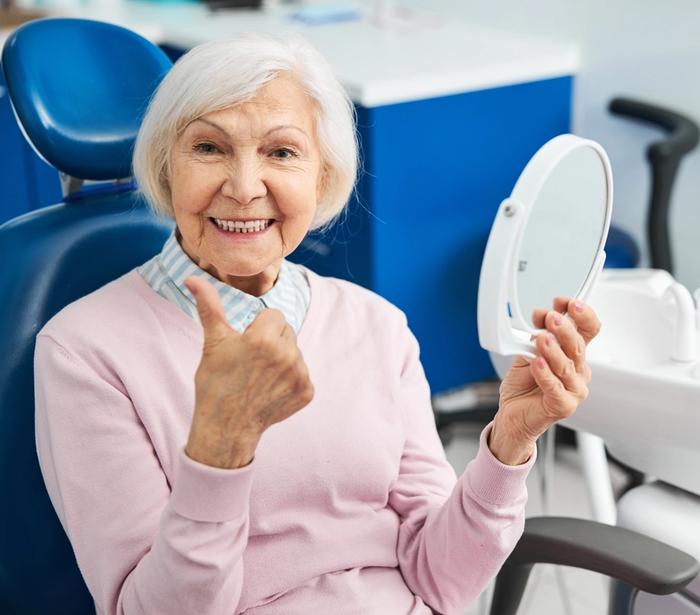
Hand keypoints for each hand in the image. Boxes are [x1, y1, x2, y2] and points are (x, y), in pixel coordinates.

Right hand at [183, 276, 313, 468]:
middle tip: (252, 361)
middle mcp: (287, 354)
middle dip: (272, 341)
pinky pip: (302, 374)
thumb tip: (192, 278)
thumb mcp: (213, 342)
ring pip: (295, 352)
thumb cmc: (215, 383)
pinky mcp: (307, 391)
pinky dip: (290, 380)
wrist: (225, 428)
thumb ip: (209, 306)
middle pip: (287, 331)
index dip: (258, 328)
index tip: (246, 345)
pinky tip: (270, 390)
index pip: (274, 315)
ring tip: (260, 377)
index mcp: (265, 337)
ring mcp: (300, 374)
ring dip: (282, 359)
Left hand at [489, 297, 601, 464]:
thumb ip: (538, 334)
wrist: (513, 414)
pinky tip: (537, 364)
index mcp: (574, 353)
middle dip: (564, 329)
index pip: (589, 330)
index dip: (582, 314)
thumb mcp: (529, 351)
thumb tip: (542, 314)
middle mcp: (578, 370)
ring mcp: (574, 389)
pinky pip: (555, 388)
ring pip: (567, 366)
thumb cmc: (524, 383)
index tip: (566, 301)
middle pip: (578, 346)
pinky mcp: (563, 406)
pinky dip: (546, 375)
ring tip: (541, 338)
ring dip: (554, 350)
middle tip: (551, 317)